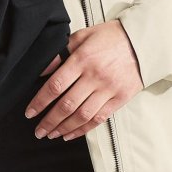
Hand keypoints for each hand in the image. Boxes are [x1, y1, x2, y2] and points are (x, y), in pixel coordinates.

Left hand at [25, 19, 143, 140]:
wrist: (142, 42)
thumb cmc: (109, 37)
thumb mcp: (83, 36)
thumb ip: (62, 51)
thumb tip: (43, 70)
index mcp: (82, 59)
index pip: (56, 85)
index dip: (40, 102)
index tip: (30, 113)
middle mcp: (94, 76)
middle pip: (67, 105)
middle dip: (49, 121)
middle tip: (38, 131)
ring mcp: (108, 89)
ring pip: (82, 115)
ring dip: (64, 128)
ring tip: (52, 135)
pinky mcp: (120, 98)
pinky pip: (99, 118)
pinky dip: (83, 129)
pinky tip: (71, 134)